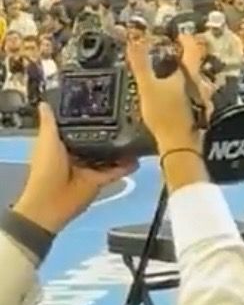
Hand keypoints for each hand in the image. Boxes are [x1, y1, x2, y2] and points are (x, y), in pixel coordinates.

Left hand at [13, 102, 135, 234]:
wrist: (51, 202)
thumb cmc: (46, 169)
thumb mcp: (47, 141)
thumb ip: (50, 123)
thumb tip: (44, 102)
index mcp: (63, 144)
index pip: (79, 127)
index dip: (89, 116)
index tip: (104, 103)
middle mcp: (78, 154)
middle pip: (97, 139)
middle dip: (110, 130)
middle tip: (128, 115)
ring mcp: (90, 168)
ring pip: (110, 154)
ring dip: (121, 147)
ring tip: (138, 133)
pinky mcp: (101, 180)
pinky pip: (117, 170)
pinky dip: (127, 165)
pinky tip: (138, 156)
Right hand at [126, 35, 201, 149]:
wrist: (179, 146)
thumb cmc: (164, 114)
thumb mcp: (147, 86)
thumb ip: (140, 62)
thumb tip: (133, 38)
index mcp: (190, 73)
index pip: (193, 48)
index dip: (186, 38)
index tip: (178, 34)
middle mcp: (201, 84)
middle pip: (194, 65)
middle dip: (183, 57)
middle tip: (169, 53)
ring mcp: (202, 99)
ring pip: (194, 81)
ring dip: (183, 76)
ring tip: (168, 74)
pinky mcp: (199, 114)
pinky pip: (192, 95)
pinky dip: (184, 91)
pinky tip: (173, 97)